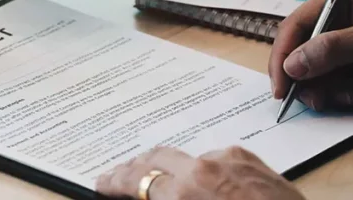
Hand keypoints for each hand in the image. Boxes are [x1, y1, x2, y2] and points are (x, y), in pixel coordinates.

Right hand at [97, 146, 303, 199]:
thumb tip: (150, 195)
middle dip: (136, 167)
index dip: (113, 182)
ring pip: (187, 158)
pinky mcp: (250, 160)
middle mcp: (205, 168)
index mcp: (185, 192)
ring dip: (171, 169)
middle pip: (156, 157)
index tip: (101, 184)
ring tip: (161, 182)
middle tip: (121, 178)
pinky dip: (203, 170)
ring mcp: (229, 160)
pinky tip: (204, 185)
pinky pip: (216, 160)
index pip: (134, 180)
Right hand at [268, 0, 352, 108]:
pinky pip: (333, 89)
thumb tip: (293, 65)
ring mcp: (344, 50)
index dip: (283, 56)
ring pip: (314, 77)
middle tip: (322, 99)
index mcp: (337, 0)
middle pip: (299, 55)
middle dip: (312, 79)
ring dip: (336, 90)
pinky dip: (348, 96)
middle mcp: (335, 23)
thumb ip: (332, 50)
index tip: (282, 87)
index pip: (295, 27)